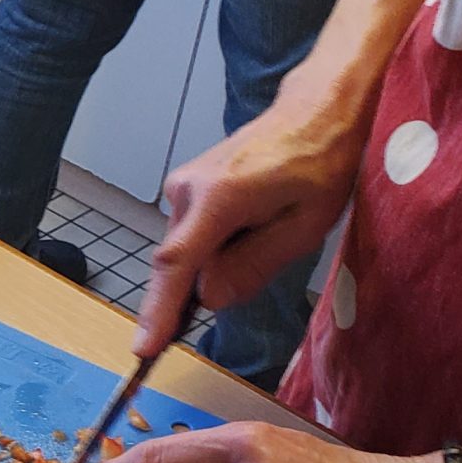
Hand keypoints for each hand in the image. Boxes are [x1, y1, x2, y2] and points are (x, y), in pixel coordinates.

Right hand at [134, 107, 359, 353]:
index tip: (143, 349)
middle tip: (271, 246)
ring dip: (224, 256)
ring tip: (268, 222)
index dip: (158, 312)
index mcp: (219, 198)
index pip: (177, 265)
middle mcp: (187, 190)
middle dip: (218, 277)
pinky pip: (194, 237)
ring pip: (191, 253)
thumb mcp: (304, 227)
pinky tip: (253, 218)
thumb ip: (254, 266)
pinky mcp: (184, 189)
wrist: (314, 114)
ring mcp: (181, 187)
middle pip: (186, 266)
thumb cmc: (318, 164)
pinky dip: (219, 243)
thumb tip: (209, 298)